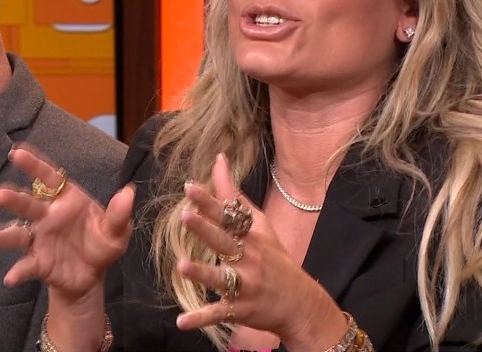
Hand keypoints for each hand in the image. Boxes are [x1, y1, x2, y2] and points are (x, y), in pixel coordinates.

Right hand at [0, 144, 133, 301]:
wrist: (92, 275)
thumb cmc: (101, 244)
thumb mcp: (116, 231)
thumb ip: (119, 214)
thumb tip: (128, 193)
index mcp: (66, 199)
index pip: (48, 178)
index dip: (33, 164)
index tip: (17, 153)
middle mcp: (47, 216)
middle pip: (27, 203)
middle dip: (12, 199)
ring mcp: (39, 238)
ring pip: (18, 233)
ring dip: (3, 234)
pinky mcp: (38, 262)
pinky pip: (26, 265)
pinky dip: (18, 271)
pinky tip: (11, 277)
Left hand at [174, 154, 345, 348]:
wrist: (300, 302)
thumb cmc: (274, 257)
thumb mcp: (259, 225)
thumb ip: (233, 194)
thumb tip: (218, 159)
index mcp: (251, 235)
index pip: (229, 215)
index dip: (209, 201)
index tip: (189, 187)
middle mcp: (249, 258)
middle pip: (225, 241)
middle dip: (206, 230)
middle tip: (185, 217)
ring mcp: (245, 285)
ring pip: (221, 279)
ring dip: (202, 273)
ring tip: (181, 266)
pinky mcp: (240, 309)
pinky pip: (218, 314)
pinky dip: (200, 319)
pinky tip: (181, 322)